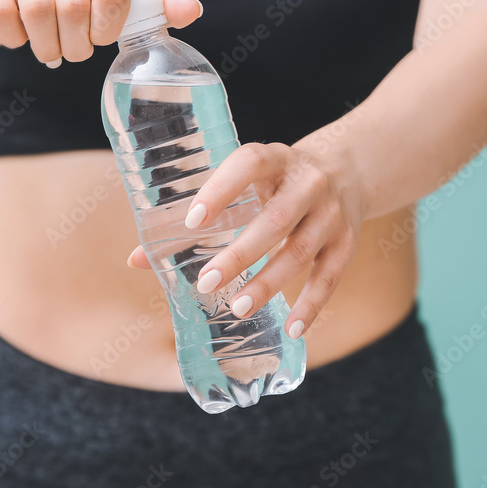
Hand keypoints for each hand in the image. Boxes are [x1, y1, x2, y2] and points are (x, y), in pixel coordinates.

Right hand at [0, 0, 201, 64]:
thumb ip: (154, 7)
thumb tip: (192, 9)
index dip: (108, 28)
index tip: (102, 37)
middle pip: (72, 8)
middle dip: (76, 45)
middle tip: (75, 49)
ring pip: (37, 13)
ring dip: (47, 47)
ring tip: (52, 50)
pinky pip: (1, 15)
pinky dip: (14, 40)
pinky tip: (21, 38)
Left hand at [127, 141, 365, 338]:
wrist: (350, 169)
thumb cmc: (277, 180)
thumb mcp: (246, 182)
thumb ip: (195, 215)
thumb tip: (136, 260)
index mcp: (276, 159)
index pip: (249, 164)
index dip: (221, 190)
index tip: (192, 221)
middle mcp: (308, 182)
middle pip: (276, 220)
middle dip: (241, 254)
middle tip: (206, 283)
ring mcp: (332, 213)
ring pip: (301, 250)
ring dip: (270, 283)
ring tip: (239, 308)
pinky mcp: (348, 241)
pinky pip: (330, 276)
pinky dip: (311, 305)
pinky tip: (291, 329)